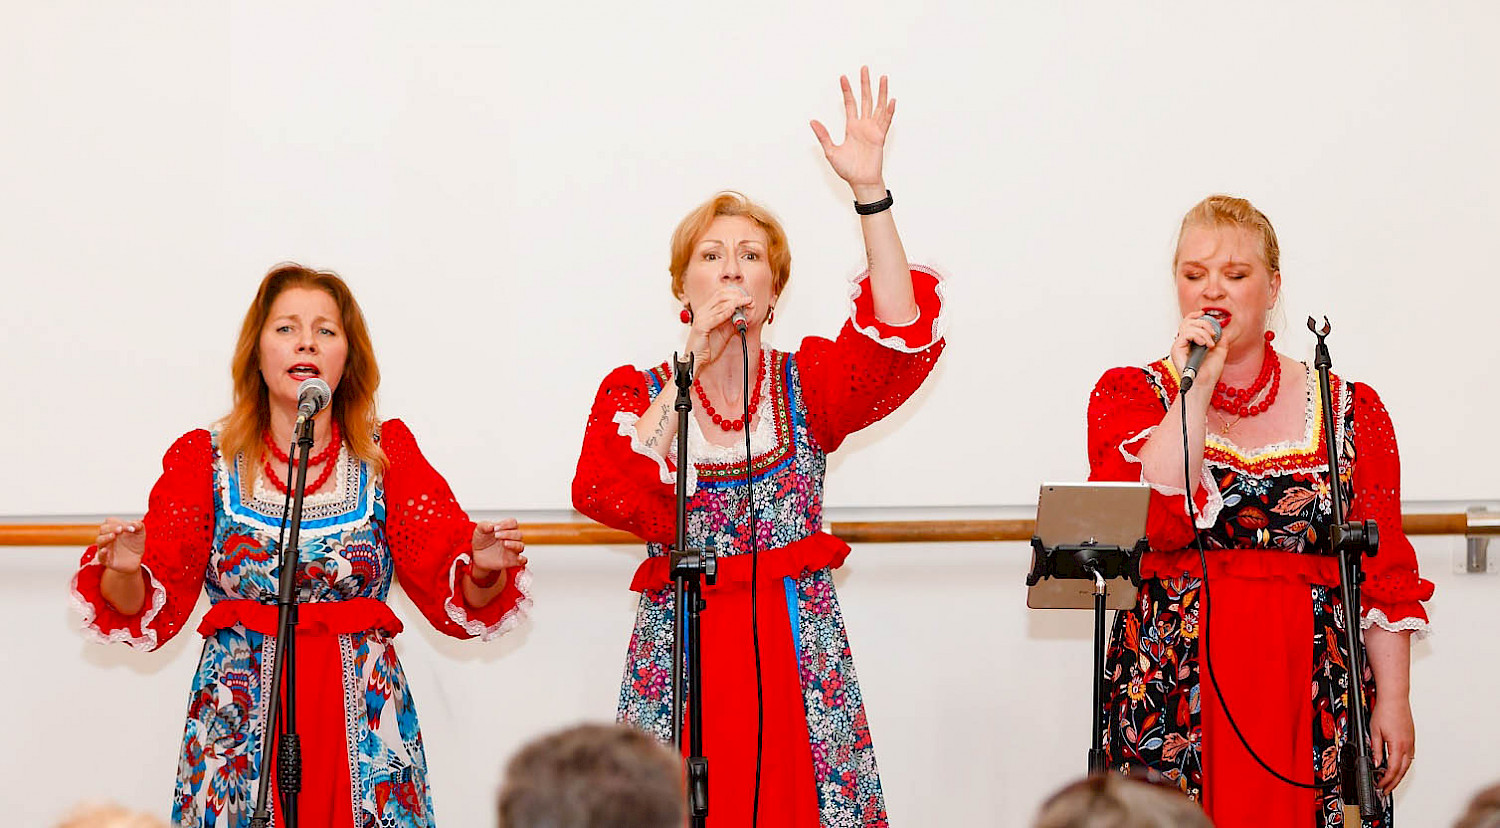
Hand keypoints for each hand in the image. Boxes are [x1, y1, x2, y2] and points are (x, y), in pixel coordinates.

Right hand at [94, 517, 145, 573]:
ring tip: (113, 536)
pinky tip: (105, 550)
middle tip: (121, 529)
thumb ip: (138, 525)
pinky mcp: (106, 560)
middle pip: (103, 529)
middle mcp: (107, 537)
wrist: (137, 560)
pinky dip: (101, 553)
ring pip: (99, 540)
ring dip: (106, 537)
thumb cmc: (135, 544)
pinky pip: (100, 556)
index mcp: (114, 529)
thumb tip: (135, 523)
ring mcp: (106, 548)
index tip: (132, 527)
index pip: (111, 521)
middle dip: (112, 528)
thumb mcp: (140, 533)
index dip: (120, 522)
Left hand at [471, 518, 526, 576]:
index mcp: (506, 529)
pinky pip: (522, 560)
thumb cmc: (481, 540)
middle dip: (508, 534)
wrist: (476, 555)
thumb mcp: (479, 530)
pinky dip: (522, 559)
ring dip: (514, 544)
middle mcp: (511, 539)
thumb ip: (484, 526)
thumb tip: (491, 526)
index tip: (495, 528)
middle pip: (518, 534)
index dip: (506, 524)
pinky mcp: (511, 561)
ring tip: (504, 544)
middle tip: (496, 535)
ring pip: (521, 546)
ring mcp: (512, 550)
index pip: (513, 523)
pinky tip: (518, 558)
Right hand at [685, 286, 753, 368]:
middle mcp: (703, 311)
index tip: (748, 298)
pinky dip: (726, 313)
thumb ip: (732, 322)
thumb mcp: (724, 331)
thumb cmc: (707, 347)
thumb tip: (744, 314)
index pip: (721, 295)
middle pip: (721, 296)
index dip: (736, 294)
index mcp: (707, 310)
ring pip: (720, 304)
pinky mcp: (701, 327)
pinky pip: (715, 317)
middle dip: (738, 296)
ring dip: (736, 303)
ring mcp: (701, 318)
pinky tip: (734, 311)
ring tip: (747, 303)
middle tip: (749, 300)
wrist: (696, 360)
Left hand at [810, 66, 894, 199]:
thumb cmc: (847, 169)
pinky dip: (889, 111)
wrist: (861, 181)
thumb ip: (823, 136)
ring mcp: (873, 130)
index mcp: (851, 127)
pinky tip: (891, 100)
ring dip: (881, 92)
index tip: (843, 77)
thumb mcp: (831, 151)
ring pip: (878, 106)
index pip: (850, 104)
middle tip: (864, 68)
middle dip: (865, 84)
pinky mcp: (880, 137)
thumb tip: (812, 121)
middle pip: (865, 99)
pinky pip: (886, 121)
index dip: (847, 90)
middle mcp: (863, 125)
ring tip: (883, 78)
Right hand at [1171, 311, 1227, 389]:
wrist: (1205, 383)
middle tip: (1213, 334)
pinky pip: (1186, 334)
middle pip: (1188, 322)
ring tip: (1210, 343)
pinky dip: (1197, 336)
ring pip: (1188, 326)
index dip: (1195, 316)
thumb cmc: (1209, 372)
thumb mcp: (1219, 352)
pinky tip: (1204, 344)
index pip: (1188, 323)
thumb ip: (1220, 341)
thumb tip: (1222, 331)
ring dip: (1203, 332)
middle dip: (1204, 324)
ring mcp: (1179, 346)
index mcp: (1191, 342)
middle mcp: (1183, 343)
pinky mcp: (1176, 349)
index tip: (1204, 313)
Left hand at [1369, 694, 1414, 792]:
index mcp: (1398, 745)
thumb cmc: (1385, 711)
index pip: (1392, 769)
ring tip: (1390, 782)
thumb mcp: (1374, 731)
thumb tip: (1377, 763)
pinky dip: (1403, 765)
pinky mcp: (1411, 739)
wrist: (1395, 698)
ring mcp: (1411, 743)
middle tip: (1385, 790)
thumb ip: (1376, 749)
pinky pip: (1409, 757)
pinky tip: (1397, 767)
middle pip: (1402, 771)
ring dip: (1399, 775)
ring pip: (1407, 765)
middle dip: (1393, 782)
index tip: (1380, 786)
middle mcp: (1407, 746)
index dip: (1386, 780)